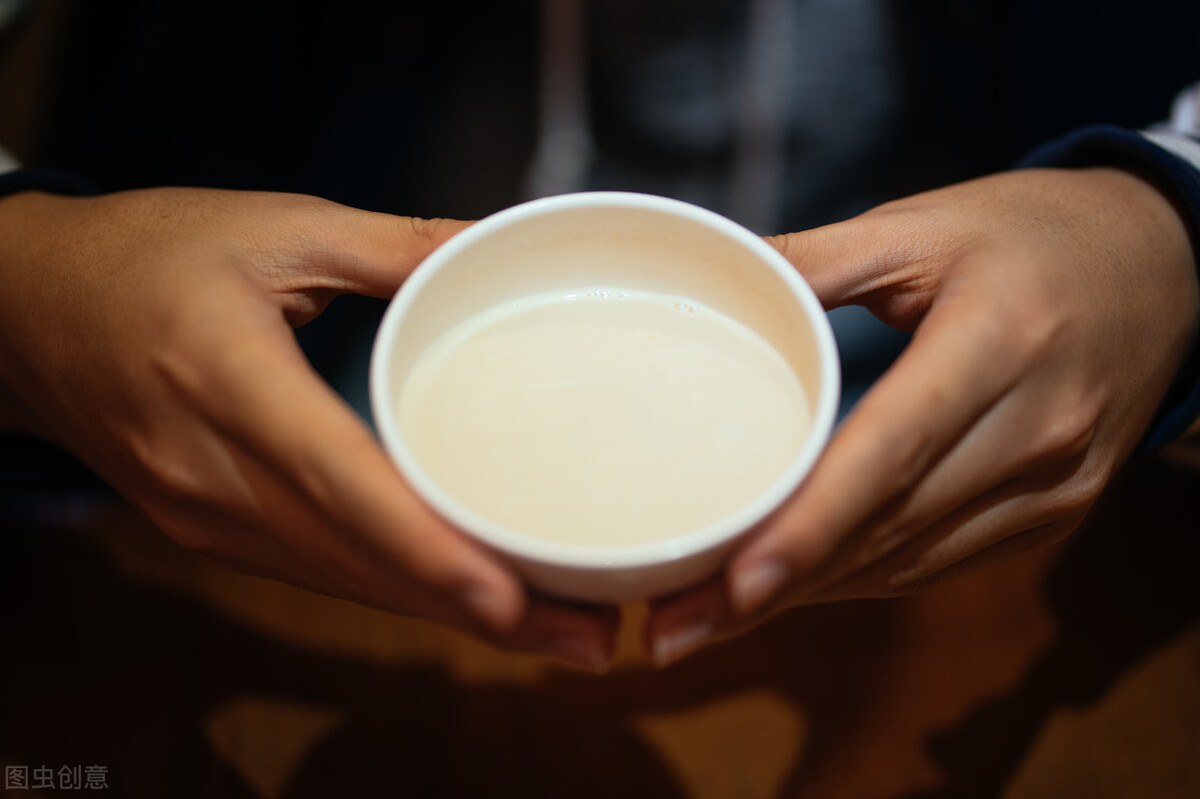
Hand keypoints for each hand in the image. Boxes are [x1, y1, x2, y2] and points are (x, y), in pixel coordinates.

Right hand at [0, 187, 614, 670]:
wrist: (26, 310)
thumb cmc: (143, 257)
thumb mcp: (271, 225)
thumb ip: (391, 245)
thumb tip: (490, 248)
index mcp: (227, 380)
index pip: (338, 481)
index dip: (424, 547)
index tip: (509, 596)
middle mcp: (213, 473)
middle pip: (358, 561)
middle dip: (476, 608)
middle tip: (589, 636)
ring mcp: (206, 516)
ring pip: (343, 583)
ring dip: (445, 613)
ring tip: (554, 631)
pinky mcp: (212, 530)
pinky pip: (317, 572)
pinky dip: (395, 589)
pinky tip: (462, 598)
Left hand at [647, 167, 1199, 663]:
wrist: (1163, 266)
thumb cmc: (1032, 235)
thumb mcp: (924, 225)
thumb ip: (817, 257)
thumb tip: (715, 274)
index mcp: (999, 342)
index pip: (893, 450)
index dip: (813, 525)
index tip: (735, 582)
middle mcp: (1038, 429)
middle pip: (892, 526)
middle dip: (780, 584)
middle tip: (675, 624)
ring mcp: (1057, 484)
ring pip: (912, 561)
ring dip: (810, 595)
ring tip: (708, 620)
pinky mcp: (1055, 512)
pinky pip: (943, 562)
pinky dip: (864, 579)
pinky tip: (796, 587)